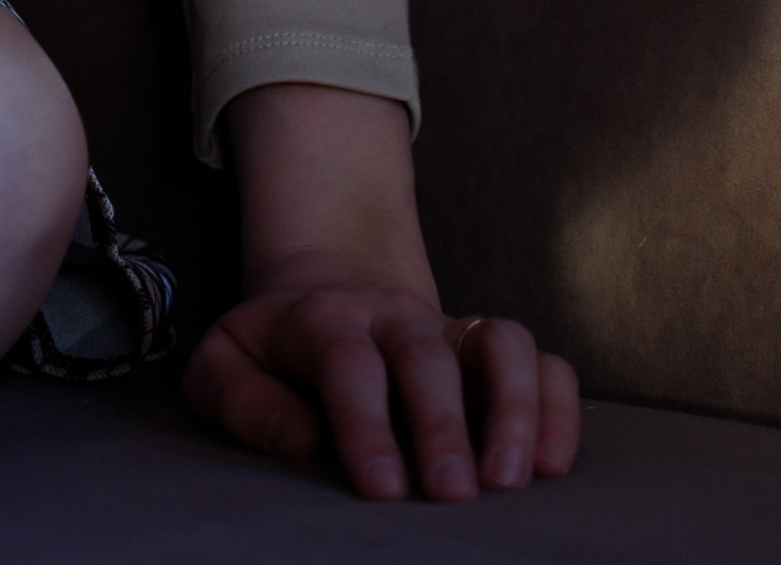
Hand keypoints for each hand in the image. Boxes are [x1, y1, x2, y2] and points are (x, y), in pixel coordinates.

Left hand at [184, 281, 578, 503]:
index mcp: (321, 319)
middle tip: (452, 496)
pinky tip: (551, 463)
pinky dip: (556, 403)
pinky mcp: (486, 347)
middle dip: (443, 424)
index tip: (383, 490)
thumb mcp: (224, 363)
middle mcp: (392, 316)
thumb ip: (244, 402)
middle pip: (425, 352)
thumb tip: (302, 439)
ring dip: (513, 406)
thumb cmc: (273, 350)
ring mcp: (446, 328)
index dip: (367, 424)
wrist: (327, 284)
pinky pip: (539, 358)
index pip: (348, 362)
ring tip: (510, 481)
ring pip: (497, 340)